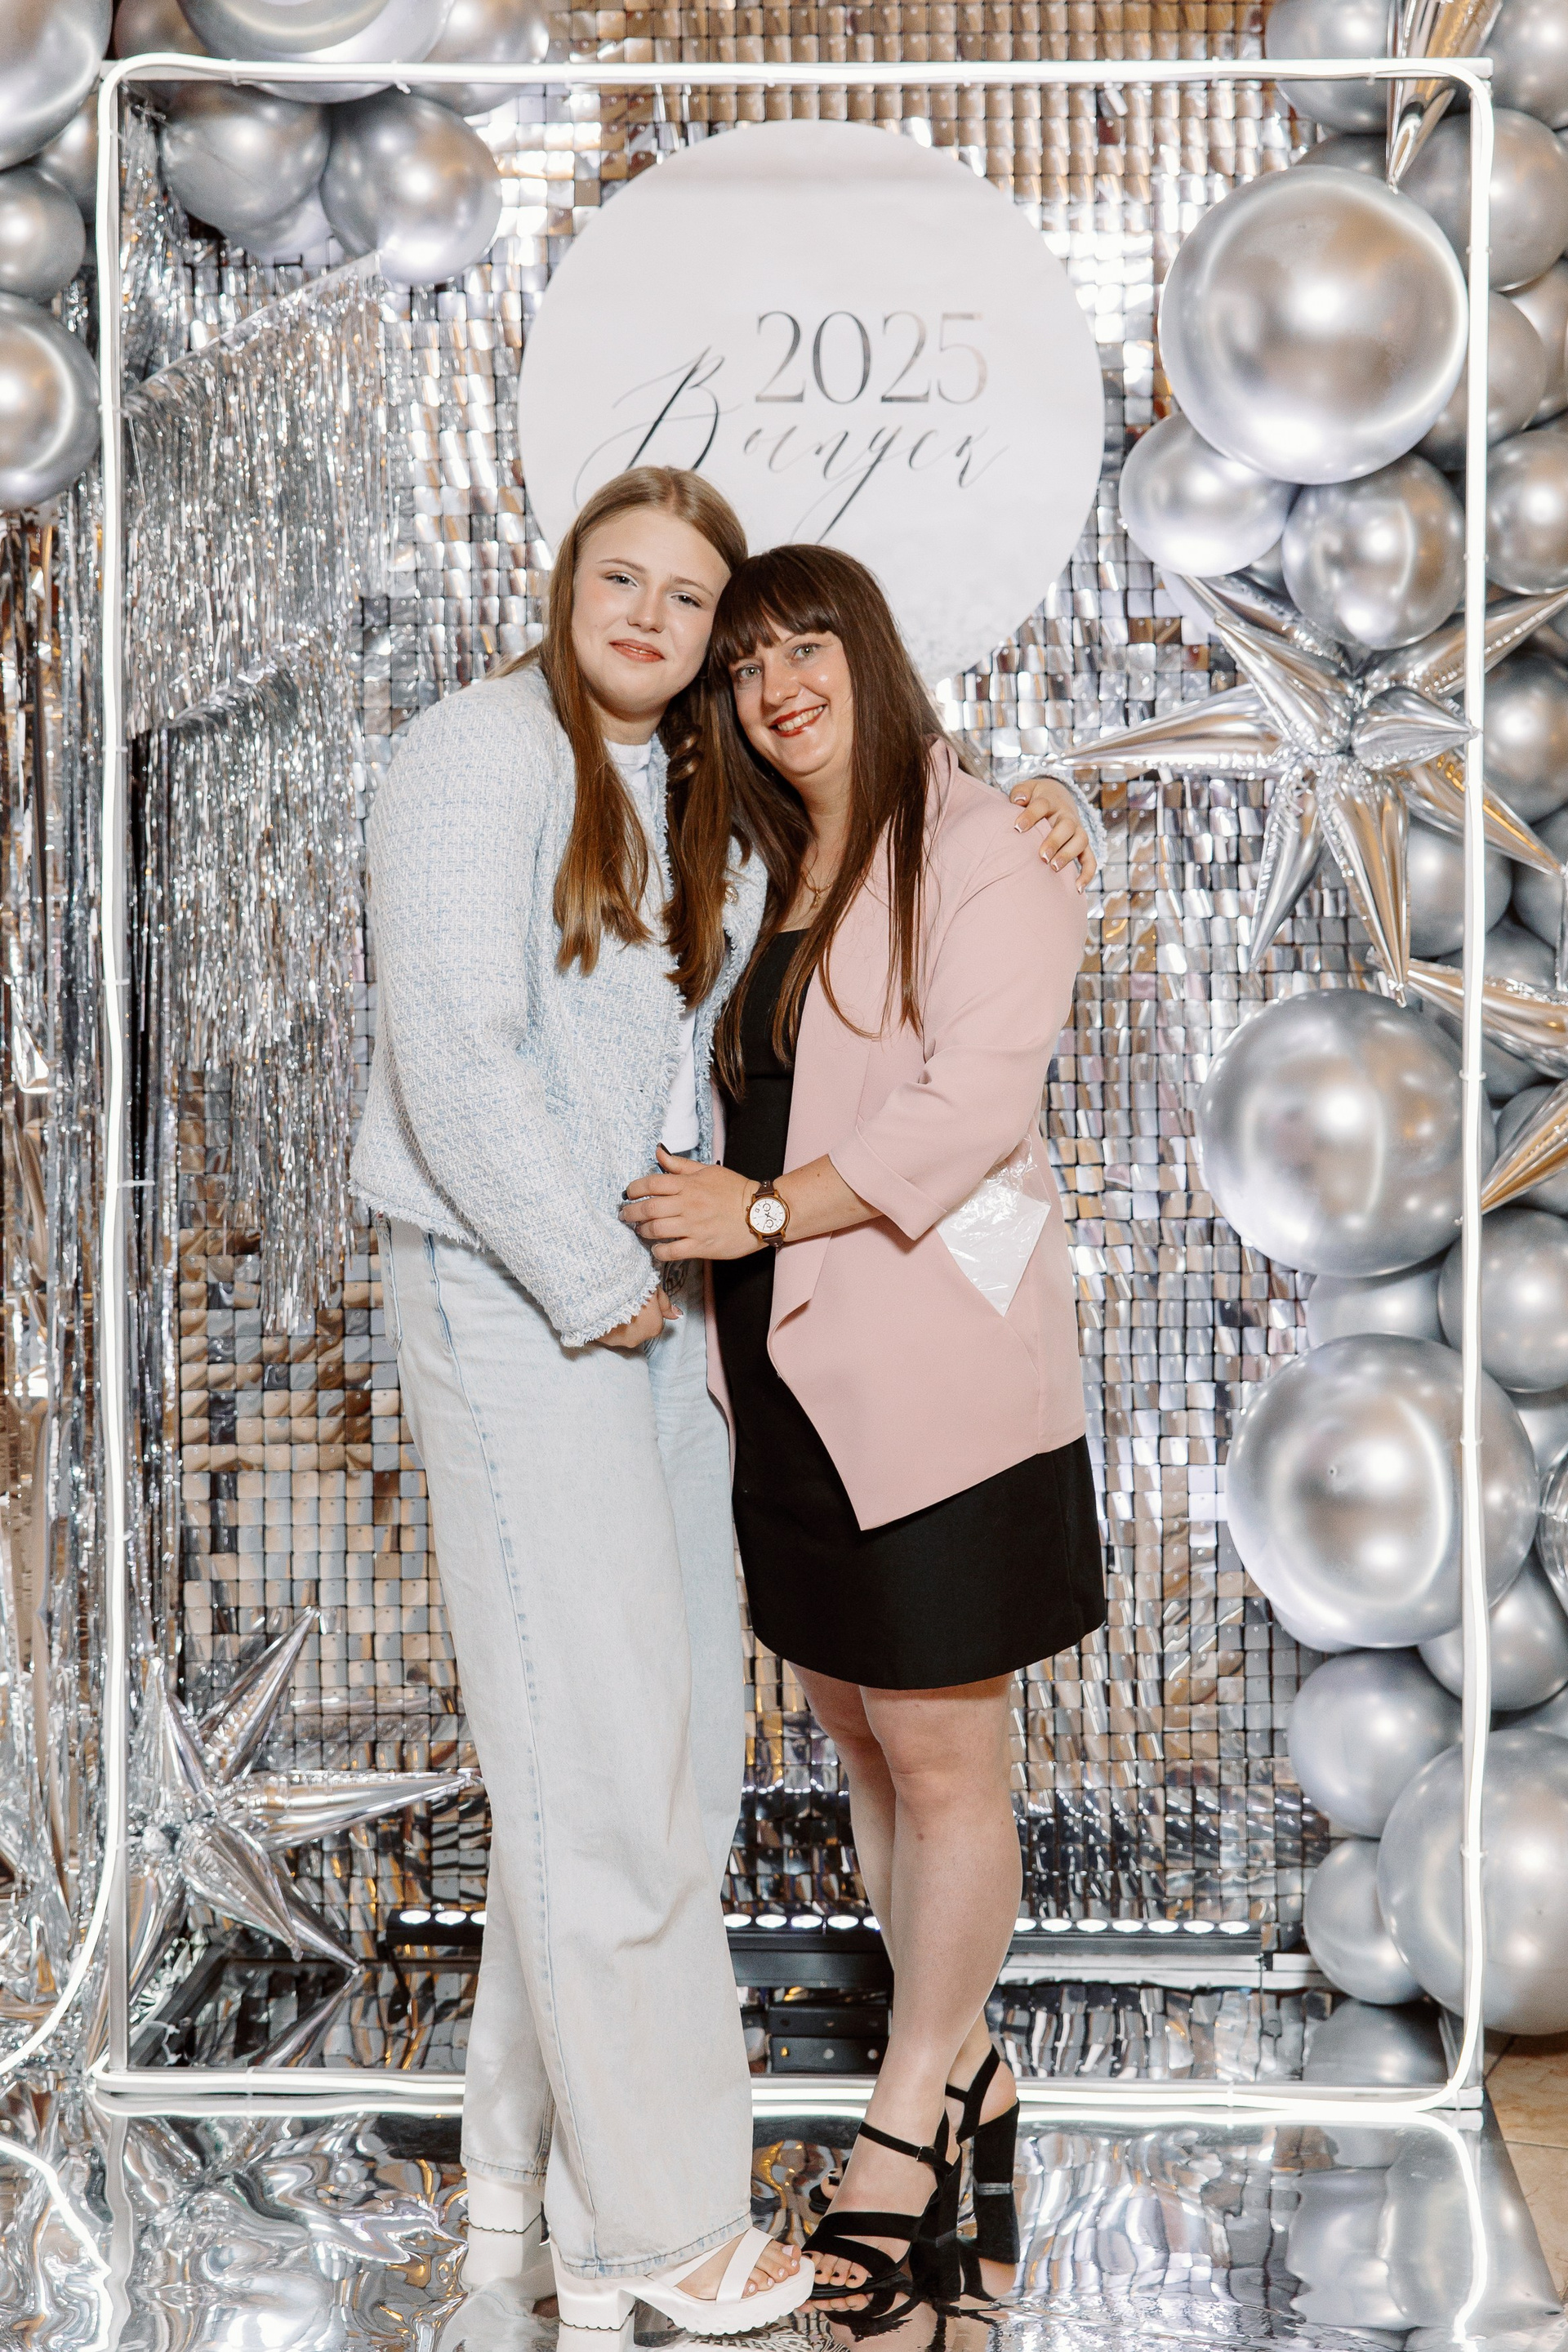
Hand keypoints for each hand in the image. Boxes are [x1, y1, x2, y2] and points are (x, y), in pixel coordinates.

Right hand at [593, 1287, 678, 1348]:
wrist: (599, 1289)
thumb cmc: (630, 1286)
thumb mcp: (653, 1289)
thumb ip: (665, 1304)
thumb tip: (677, 1315)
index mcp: (654, 1327)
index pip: (655, 1320)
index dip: (649, 1307)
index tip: (640, 1297)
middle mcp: (637, 1339)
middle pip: (640, 1328)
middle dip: (636, 1317)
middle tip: (627, 1300)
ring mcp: (618, 1341)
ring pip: (623, 1331)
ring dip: (621, 1322)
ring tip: (614, 1304)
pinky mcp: (601, 1340)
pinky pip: (608, 1332)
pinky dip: (607, 1324)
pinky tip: (604, 1310)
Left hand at [621, 1147, 762, 1261]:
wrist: (761, 1212)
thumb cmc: (735, 1190)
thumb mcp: (708, 1171)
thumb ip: (680, 1165)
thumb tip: (658, 1152)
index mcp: (689, 1185)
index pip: (652, 1183)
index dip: (634, 1189)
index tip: (629, 1194)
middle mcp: (689, 1205)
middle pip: (649, 1208)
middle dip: (631, 1212)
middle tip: (625, 1215)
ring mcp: (694, 1227)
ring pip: (656, 1229)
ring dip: (643, 1231)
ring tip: (640, 1230)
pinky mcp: (702, 1246)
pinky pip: (672, 1251)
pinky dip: (659, 1251)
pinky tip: (657, 1249)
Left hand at [1011, 774, 1095, 888]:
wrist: (1058, 797)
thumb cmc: (1035, 798)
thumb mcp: (1028, 789)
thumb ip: (1020, 792)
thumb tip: (1018, 800)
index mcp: (1050, 800)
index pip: (1042, 805)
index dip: (1031, 815)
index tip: (1017, 828)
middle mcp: (1066, 815)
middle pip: (1066, 825)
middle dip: (1055, 841)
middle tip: (1042, 856)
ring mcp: (1076, 830)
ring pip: (1080, 840)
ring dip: (1069, 855)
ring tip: (1054, 868)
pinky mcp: (1082, 845)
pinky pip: (1090, 859)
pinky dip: (1087, 873)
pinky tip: (1077, 888)